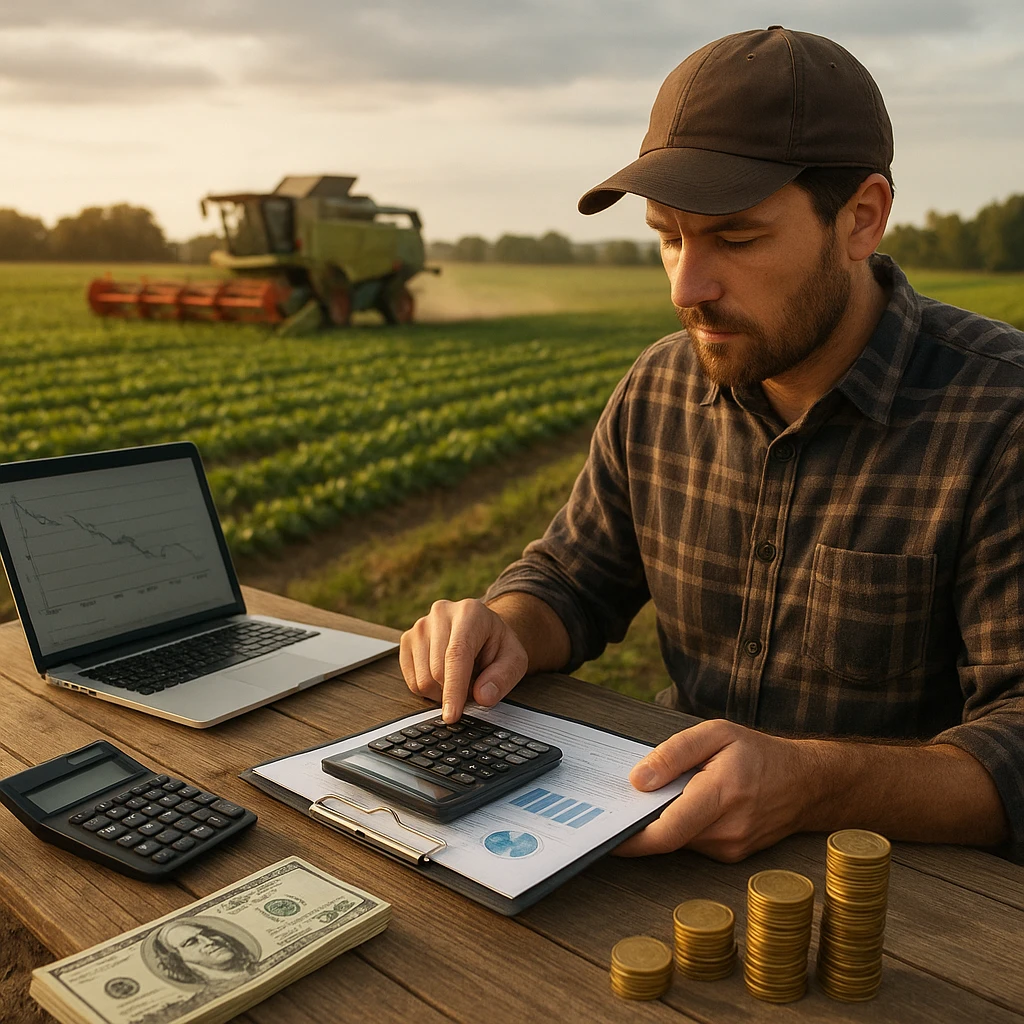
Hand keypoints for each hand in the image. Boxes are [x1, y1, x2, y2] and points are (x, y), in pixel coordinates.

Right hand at [400, 598, 528, 722]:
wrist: (482, 629)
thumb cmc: (497, 645)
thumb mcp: (514, 660)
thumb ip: (503, 678)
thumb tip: (482, 697)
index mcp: (469, 613)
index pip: (456, 656)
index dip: (453, 689)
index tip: (452, 715)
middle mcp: (441, 614)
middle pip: (436, 672)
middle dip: (455, 693)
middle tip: (473, 686)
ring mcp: (420, 626)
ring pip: (421, 680)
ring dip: (442, 692)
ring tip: (461, 678)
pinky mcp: (407, 639)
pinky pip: (411, 681)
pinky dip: (429, 690)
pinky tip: (444, 677)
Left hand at [614, 719, 808, 861]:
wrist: (808, 784)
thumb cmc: (758, 753)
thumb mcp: (716, 734)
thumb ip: (673, 754)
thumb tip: (637, 780)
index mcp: (722, 794)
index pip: (668, 831)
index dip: (632, 839)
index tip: (608, 835)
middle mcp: (728, 830)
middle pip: (668, 837)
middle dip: (643, 821)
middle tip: (623, 803)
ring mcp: (731, 847)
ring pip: (680, 840)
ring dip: (665, 821)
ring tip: (665, 792)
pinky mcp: (732, 855)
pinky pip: (694, 842)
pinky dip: (683, 825)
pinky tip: (688, 803)